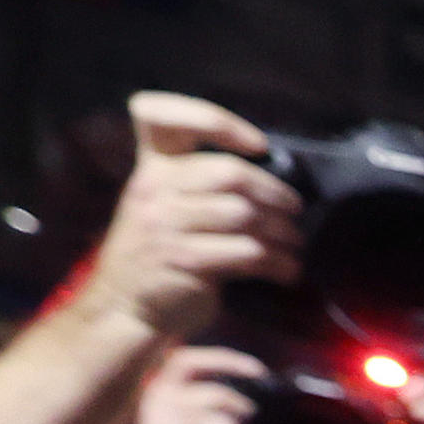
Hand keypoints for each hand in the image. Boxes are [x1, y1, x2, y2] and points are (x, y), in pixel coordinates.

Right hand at [83, 96, 296, 344]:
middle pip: (229, 172)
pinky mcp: (183, 260)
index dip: (214, 119)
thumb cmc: (162, 253)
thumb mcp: (166, 206)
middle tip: (294, 209)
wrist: (128, 308)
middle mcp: (153, 189)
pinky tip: (287, 270)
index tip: (258, 144)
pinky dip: (278, 262)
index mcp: (151, 167)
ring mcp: (165, 225)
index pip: (159, 115)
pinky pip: (247, 252)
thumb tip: (274, 177)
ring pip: (244, 214)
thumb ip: (201, 182)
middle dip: (274, 191)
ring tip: (293, 243)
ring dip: (282, 232)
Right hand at [123, 346, 265, 423]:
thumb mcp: (177, 419)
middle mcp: (158, 406)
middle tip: (243, 421)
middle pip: (218, 395)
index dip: (225, 359)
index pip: (188, 360)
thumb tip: (245, 378)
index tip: (258, 370)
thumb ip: (198, 398)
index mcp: (158, 391)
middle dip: (241, 408)